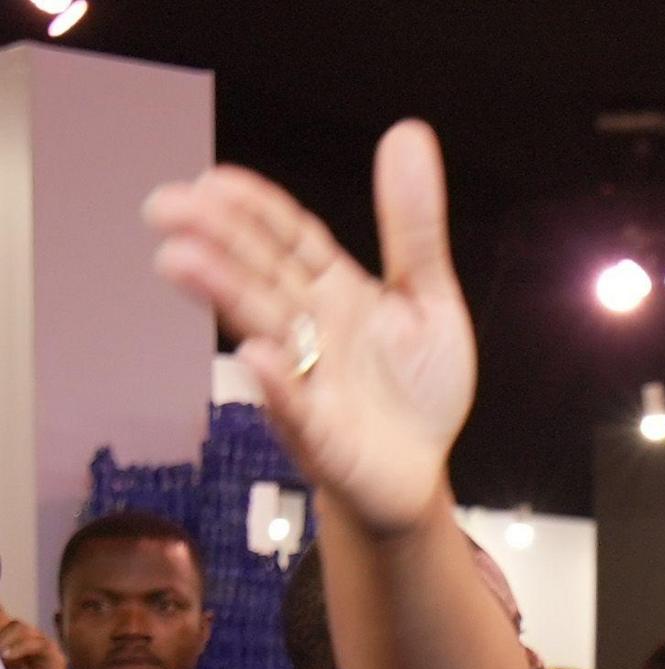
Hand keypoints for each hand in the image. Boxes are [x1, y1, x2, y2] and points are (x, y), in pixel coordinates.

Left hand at [0, 605, 67, 668]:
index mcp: (7, 644)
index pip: (1, 619)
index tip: (0, 645)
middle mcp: (22, 642)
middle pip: (6, 619)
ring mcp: (39, 647)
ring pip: (19, 627)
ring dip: (3, 638)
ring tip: (0, 654)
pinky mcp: (53, 656)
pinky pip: (38, 642)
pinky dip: (20, 646)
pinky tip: (7, 656)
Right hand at [144, 121, 473, 535]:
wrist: (419, 472)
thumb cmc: (416, 386)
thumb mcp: (429, 296)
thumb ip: (413, 226)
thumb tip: (409, 132)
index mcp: (334, 292)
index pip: (289, 241)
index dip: (255, 210)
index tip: (215, 180)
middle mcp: (310, 330)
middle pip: (261, 277)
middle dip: (216, 243)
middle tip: (167, 207)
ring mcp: (308, 381)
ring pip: (262, 331)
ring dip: (223, 296)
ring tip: (180, 262)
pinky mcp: (321, 435)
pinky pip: (295, 408)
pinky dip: (276, 384)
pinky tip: (255, 356)